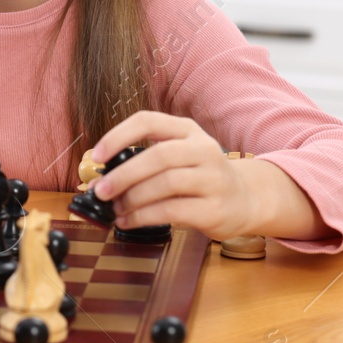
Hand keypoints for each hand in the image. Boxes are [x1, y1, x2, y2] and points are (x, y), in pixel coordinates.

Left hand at [89, 111, 260, 240]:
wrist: (245, 199)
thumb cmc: (200, 176)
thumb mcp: (180, 155)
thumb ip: (146, 160)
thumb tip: (101, 179)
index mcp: (188, 130)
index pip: (148, 121)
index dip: (117, 136)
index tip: (97, 156)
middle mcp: (203, 150)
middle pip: (157, 156)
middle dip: (123, 175)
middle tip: (101, 191)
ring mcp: (213, 179)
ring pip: (165, 184)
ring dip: (132, 198)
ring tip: (115, 209)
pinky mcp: (214, 208)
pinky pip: (172, 211)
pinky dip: (143, 217)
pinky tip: (128, 221)